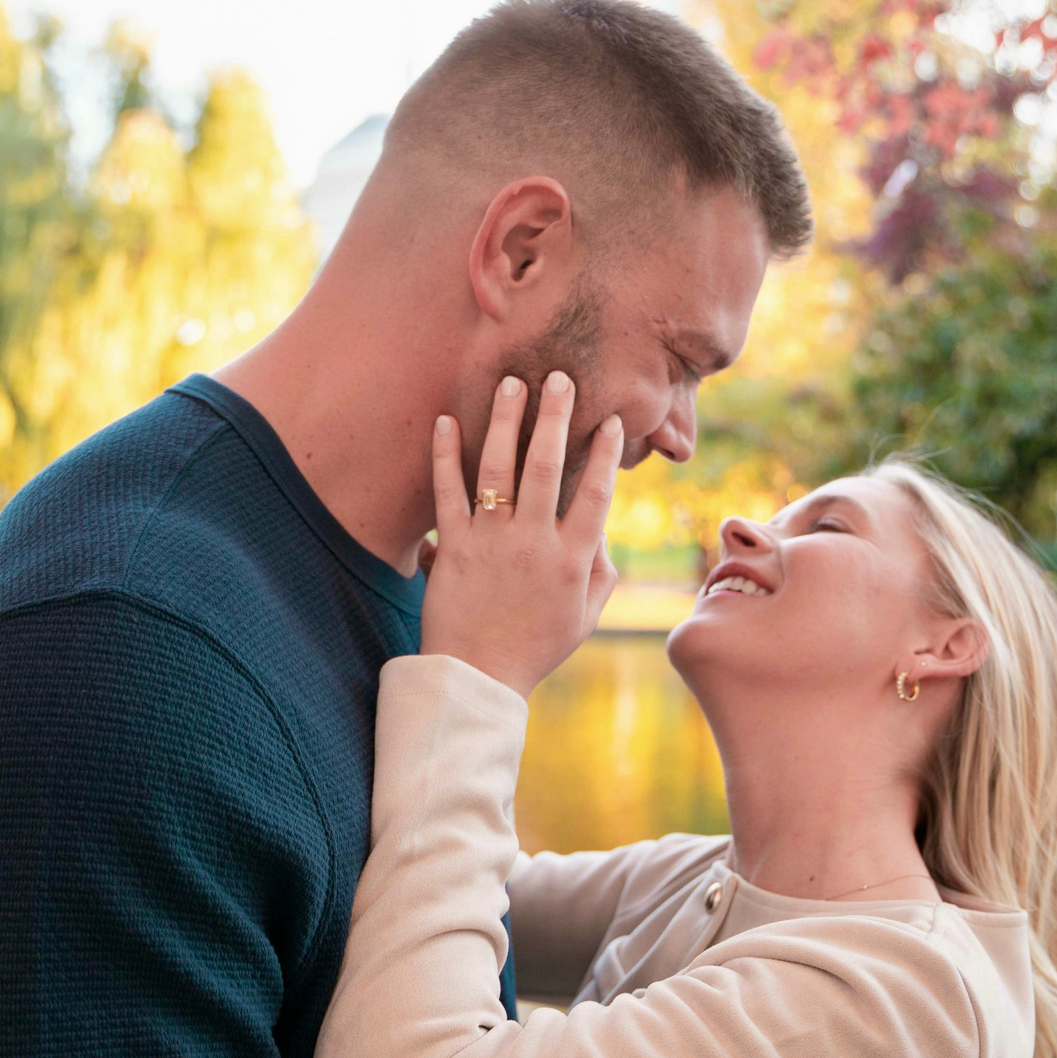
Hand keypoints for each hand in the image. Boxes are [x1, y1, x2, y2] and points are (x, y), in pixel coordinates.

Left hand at [420, 371, 621, 698]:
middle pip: (548, 467)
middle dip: (556, 417)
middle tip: (560, 378)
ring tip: (512, 384)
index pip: (596, 494)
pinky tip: (447, 420)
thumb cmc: (535, 649)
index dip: (605, 454)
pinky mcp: (452, 548)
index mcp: (572, 560)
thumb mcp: (584, 616)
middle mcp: (534, 544)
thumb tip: (601, 528)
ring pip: (499, 469)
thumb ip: (600, 570)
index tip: (611, 421)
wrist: (478, 679)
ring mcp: (491, 543)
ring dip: (506, 421)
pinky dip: (445, 455)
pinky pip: (448, 492)